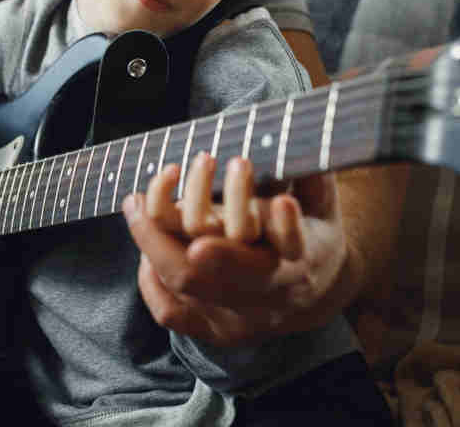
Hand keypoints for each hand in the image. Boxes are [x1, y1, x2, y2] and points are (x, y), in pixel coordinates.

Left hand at [122, 153, 352, 345]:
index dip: (277, 225)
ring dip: (154, 240)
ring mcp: (240, 318)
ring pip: (185, 285)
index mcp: (304, 261)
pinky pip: (170, 313)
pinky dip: (150, 279)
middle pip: (223, 270)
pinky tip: (142, 243)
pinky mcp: (215, 331)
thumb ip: (311, 174)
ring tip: (135, 201)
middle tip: (168, 173)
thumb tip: (303, 128)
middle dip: (181, 216)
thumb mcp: (324, 204)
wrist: (317, 293)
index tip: (265, 198)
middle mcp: (272, 296)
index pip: (286, 249)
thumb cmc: (314, 233)